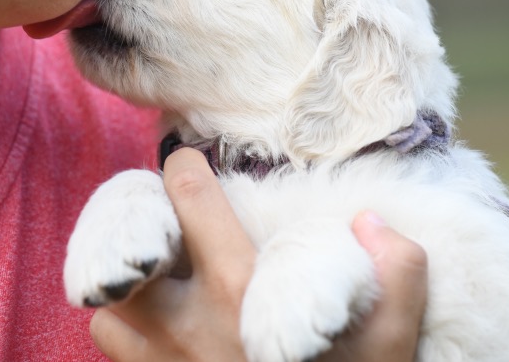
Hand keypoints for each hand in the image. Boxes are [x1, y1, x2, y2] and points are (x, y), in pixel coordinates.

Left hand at [89, 148, 428, 361]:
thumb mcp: (392, 342)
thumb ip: (397, 271)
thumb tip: (368, 221)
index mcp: (242, 291)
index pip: (189, 200)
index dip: (182, 169)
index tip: (188, 164)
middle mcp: (188, 323)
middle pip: (128, 247)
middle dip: (139, 222)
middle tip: (166, 218)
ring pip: (111, 303)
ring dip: (129, 284)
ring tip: (160, 277)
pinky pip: (114, 346)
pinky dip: (126, 328)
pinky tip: (159, 326)